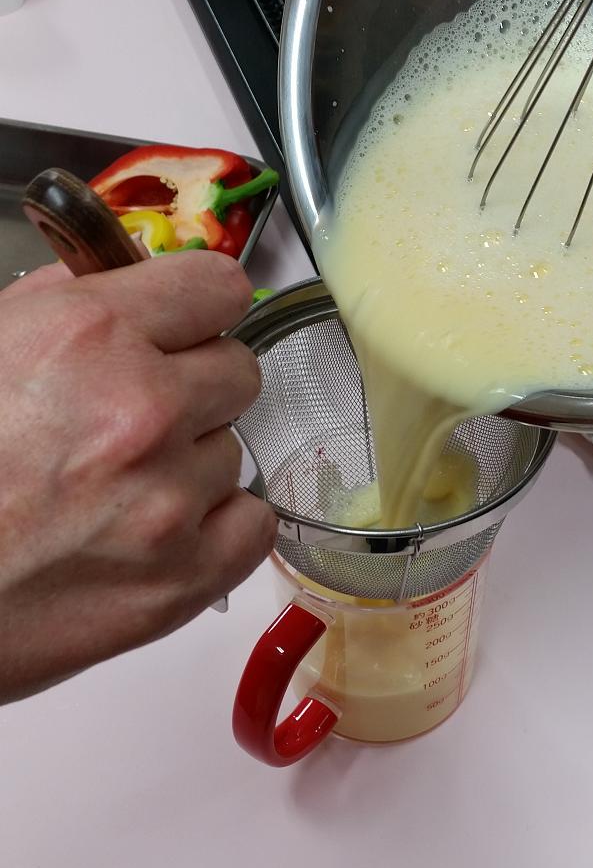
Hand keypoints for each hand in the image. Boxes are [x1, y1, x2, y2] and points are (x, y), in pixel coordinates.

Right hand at [0, 252, 275, 703]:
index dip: (199, 309)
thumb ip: (65, 304)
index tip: (185, 327)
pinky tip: (153, 530)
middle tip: (132, 418)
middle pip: (238, 373)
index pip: (218, 289)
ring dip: (187, 465)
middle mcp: (143, 410)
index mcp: (90, 335)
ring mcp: (169, 500)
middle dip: (193, 388)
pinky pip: (251, 526)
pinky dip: (214, 528)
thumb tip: (127, 288)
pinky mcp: (182, 579)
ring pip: (232, 453)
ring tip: (112, 489)